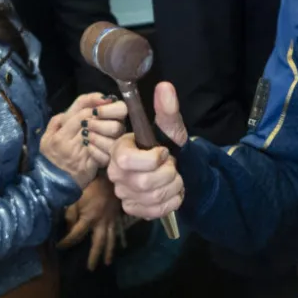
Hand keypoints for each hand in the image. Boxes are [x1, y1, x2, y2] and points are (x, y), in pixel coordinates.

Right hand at [40, 92, 127, 188]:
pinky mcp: (91, 163)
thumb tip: (70, 110)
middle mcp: (69, 140)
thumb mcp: (46, 139)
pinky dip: (109, 143)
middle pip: (93, 118)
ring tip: (112, 126)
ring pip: (101, 132)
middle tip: (113, 111)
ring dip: (109, 127)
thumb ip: (56, 122)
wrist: (53, 186)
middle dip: (106, 112)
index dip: (95, 100)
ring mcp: (81, 152)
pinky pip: (104, 148)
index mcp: (60, 133)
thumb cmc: (51, 160)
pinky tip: (111, 141)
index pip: (80, 109)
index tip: (105, 98)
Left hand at [59, 173, 124, 269]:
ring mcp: (111, 220)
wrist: (109, 177)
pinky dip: (119, 240)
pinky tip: (121, 246)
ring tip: (107, 263)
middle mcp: (101, 223)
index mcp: (89, 218)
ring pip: (111, 239)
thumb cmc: (90, 186)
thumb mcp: (75, 198)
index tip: (59, 247)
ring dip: (109, 252)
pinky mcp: (118, 217)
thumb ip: (70, 214)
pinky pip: (119, 231)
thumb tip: (68, 228)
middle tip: (91, 269)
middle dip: (94, 256)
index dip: (67, 242)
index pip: (76, 235)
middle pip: (98, 243)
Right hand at [108, 81, 185, 219]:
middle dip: (168, 174)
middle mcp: (116, 172)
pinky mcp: (133, 208)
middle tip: (173, 166)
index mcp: (120, 149)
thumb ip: (167, 111)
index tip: (164, 153)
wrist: (180, 169)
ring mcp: (123, 192)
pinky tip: (172, 192)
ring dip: (173, 187)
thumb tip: (165, 86)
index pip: (127, 159)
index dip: (152, 159)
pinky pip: (155, 211)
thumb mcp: (171, 129)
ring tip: (175, 178)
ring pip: (152, 198)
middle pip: (143, 182)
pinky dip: (172, 202)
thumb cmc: (170, 147)